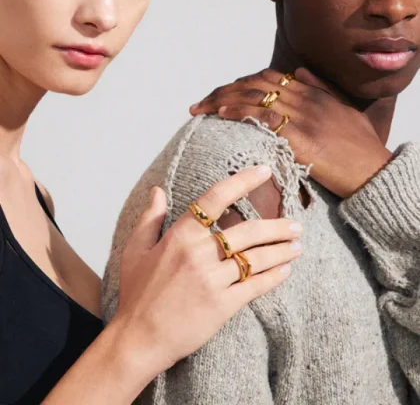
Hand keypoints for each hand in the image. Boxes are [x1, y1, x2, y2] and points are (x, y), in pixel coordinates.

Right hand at [114, 166, 302, 370]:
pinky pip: (255, 286)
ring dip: (281, 250)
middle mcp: (199, 254)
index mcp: (180, 236)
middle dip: (277, 226)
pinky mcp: (222, 306)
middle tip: (296, 224)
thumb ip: (149, 218)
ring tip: (297, 246)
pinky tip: (286, 271)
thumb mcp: (134, 250)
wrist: (138, 339)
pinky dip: (274, 277)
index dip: (242, 181)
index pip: (216, 198)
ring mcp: (212, 280)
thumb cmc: (137, 293)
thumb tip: (158, 190)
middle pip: (248, 231)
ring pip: (256, 258)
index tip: (264, 171)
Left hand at [191, 68, 391, 197]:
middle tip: (202, 102)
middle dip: (223, 90)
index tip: (221, 93)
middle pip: (254, 84)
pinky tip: (221, 114)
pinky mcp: (300, 136)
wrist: (373, 170)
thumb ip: (320, 88)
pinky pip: (263, 117)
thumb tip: (298, 70)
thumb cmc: (359, 146)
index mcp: (312, 92)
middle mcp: (304, 98)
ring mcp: (301, 115)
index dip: (240, 83)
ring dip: (221, 99)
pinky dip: (239, 111)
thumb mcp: (342, 109)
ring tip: (200, 109)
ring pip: (253, 96)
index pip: (267, 77)